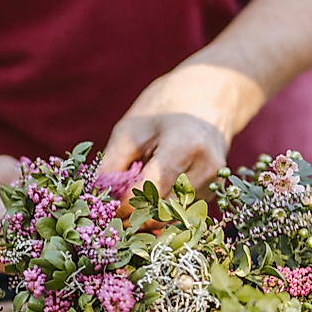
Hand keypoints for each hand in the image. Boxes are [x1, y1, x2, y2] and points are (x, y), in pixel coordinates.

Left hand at [99, 64, 263, 222]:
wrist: (210, 96)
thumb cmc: (165, 107)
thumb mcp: (130, 129)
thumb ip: (112, 166)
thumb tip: (97, 199)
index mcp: (184, 146)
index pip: (150, 191)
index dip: (124, 204)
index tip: (105, 206)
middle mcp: (206, 168)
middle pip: (163, 210)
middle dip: (135, 215)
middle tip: (113, 210)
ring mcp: (214, 182)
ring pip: (172, 216)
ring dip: (148, 214)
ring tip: (131, 197)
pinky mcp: (214, 191)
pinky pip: (182, 210)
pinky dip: (162, 208)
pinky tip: (151, 193)